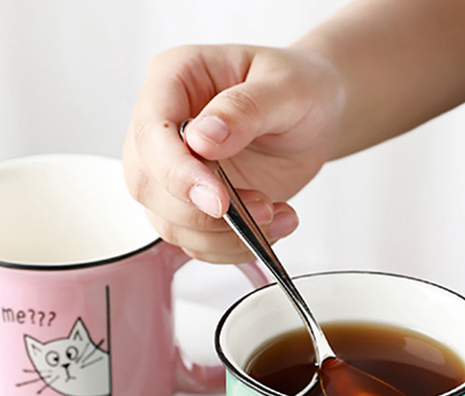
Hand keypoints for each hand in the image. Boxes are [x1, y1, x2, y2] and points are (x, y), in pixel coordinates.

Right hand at [122, 44, 344, 262]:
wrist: (316, 119)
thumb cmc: (300, 89)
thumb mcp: (287, 88)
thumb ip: (244, 109)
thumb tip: (203, 138)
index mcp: (174, 78)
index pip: (150, 134)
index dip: (178, 175)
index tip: (220, 201)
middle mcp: (164, 127)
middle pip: (148, 186)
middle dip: (203, 214)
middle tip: (264, 209)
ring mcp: (175, 171)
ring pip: (170, 223)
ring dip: (225, 236)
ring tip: (278, 215)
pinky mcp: (194, 205)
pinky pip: (197, 242)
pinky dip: (235, 247)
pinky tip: (273, 226)